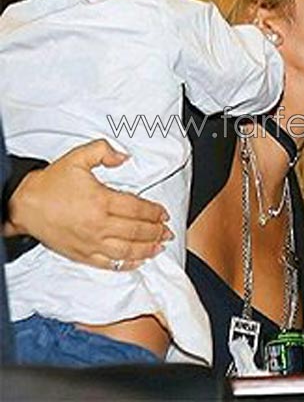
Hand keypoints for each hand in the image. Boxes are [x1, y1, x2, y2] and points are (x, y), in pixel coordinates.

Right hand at [7, 139, 171, 270]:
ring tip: (160, 246)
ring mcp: (91, 243)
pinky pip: (110, 264)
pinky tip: (139, 261)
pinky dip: (127, 264)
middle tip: (167, 231)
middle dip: (156, 231)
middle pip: (136, 231)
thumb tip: (124, 156)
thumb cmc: (51, 183)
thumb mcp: (78, 157)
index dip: (154, 212)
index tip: (163, 213)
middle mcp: (99, 225)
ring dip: (147, 249)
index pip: (137, 209)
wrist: (24, 205)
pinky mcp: (82, 255)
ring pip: (127, 250)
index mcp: (101, 201)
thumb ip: (103, 151)